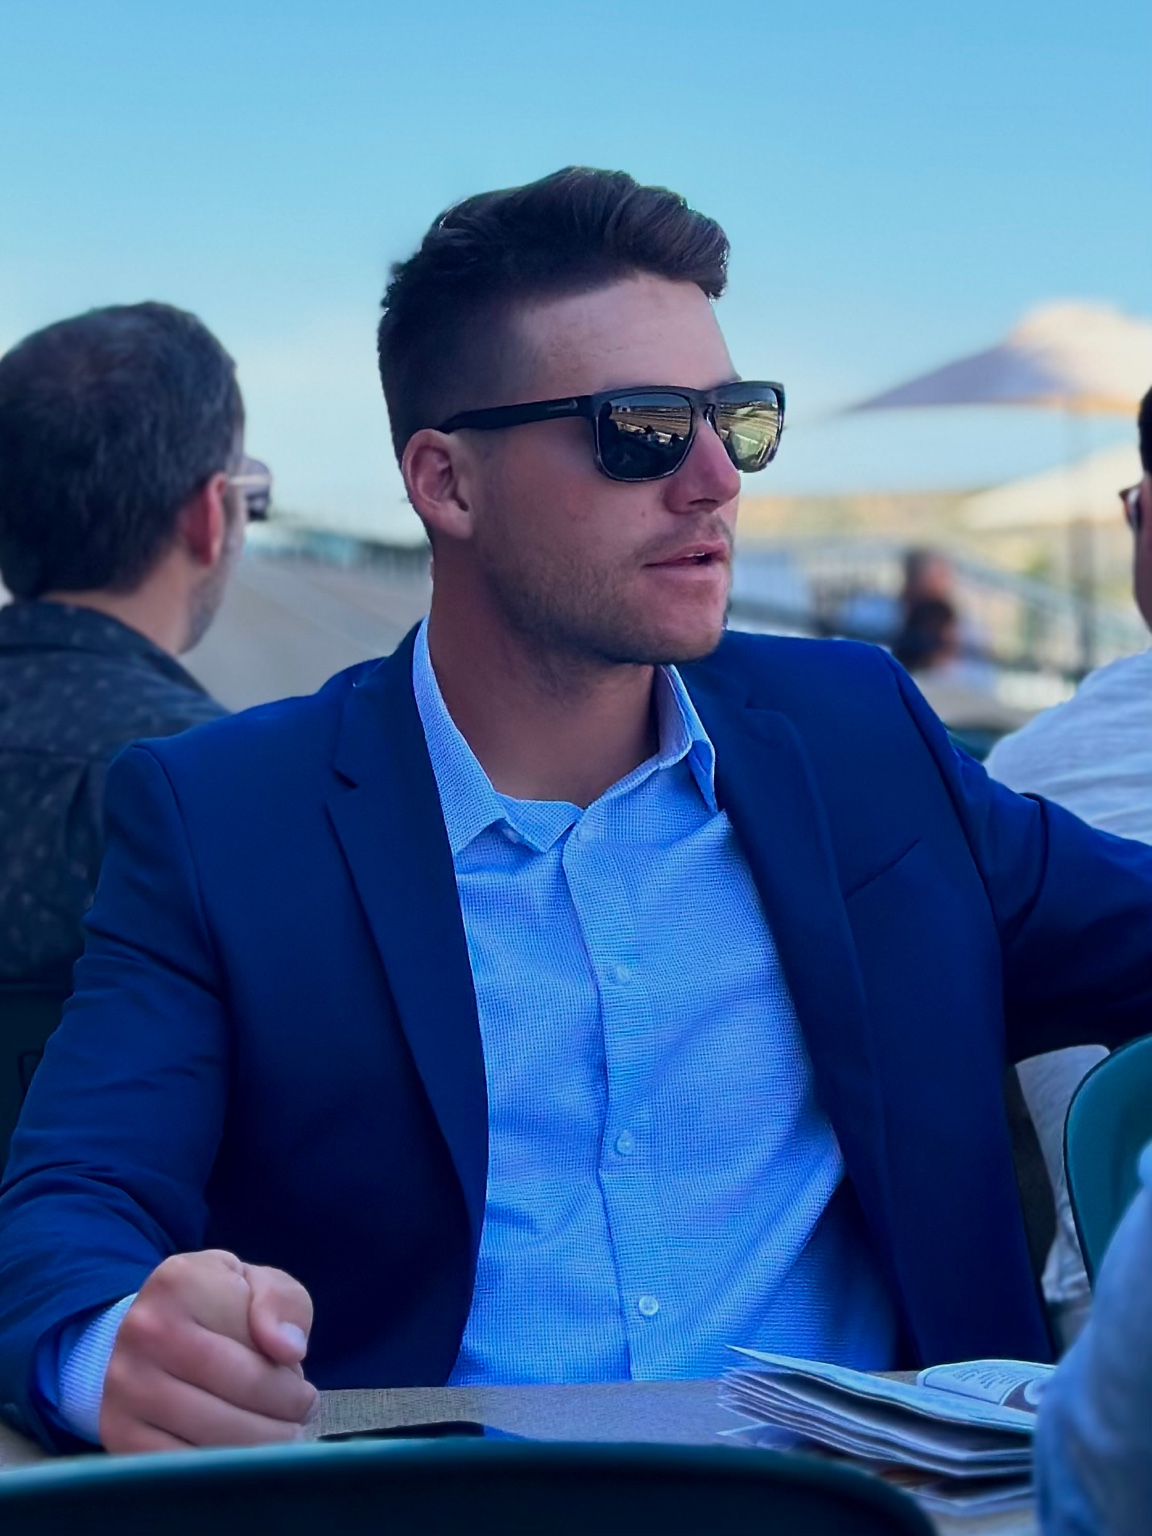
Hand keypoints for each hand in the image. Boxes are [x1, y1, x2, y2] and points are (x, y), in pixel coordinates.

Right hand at [100, 1249, 318, 1452]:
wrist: (152, 1334)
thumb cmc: (219, 1307)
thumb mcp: (256, 1284)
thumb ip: (281, 1302)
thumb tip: (288, 1348)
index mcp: (178, 1283)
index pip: (249, 1343)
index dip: (286, 1374)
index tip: (301, 1381)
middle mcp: (140, 1331)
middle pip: (233, 1392)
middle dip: (280, 1414)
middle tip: (300, 1417)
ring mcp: (121, 1386)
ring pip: (209, 1436)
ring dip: (256, 1447)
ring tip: (278, 1436)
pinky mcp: (115, 1435)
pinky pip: (178, 1469)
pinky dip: (217, 1473)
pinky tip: (238, 1458)